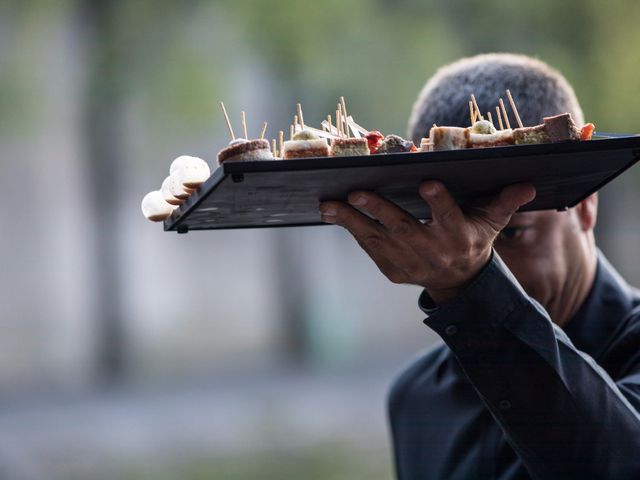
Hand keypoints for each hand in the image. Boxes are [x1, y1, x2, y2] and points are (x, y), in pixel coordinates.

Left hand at [319, 181, 534, 304]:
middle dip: (380, 210)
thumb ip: (504, 202)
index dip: (440, 202)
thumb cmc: (473, 239)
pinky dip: (352, 230)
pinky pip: (369, 247)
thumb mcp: (491, 223)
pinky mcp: (392, 269)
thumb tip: (527, 184)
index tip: (428, 182)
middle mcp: (433, 251)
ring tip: (329, 204)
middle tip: (358, 192)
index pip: (450, 217)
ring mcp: (410, 263)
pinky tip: (333, 213)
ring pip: (378, 238)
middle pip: (404, 228)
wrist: (458, 280)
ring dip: (352, 221)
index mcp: (459, 236)